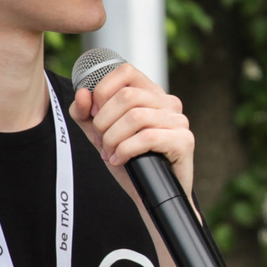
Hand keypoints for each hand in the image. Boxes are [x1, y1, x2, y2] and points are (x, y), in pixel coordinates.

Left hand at [70, 61, 195, 195]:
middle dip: (104, 122)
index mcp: (150, 94)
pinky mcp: (184, 140)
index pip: (125, 71)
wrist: (150, 195)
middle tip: (100, 142)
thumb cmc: (129, 161)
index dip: (103, 90)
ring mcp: (178, 120)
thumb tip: (83, 93)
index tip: (95, 114)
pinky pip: (147, 137)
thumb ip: (86, 113)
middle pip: (126, 96)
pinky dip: (126, 150)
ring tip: (110, 153)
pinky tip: (120, 160)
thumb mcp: (100, 134)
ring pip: (135, 117)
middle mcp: (168, 102)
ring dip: (113, 138)